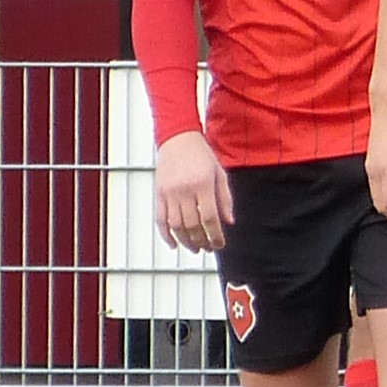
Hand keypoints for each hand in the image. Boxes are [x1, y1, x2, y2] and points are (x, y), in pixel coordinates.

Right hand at [154, 134, 231, 253]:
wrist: (178, 138)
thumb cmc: (201, 155)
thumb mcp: (219, 173)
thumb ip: (225, 198)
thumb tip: (228, 222)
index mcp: (202, 185)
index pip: (210, 218)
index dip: (215, 235)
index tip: (220, 244)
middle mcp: (184, 191)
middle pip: (192, 225)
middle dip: (202, 241)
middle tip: (209, 248)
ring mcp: (169, 193)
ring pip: (176, 226)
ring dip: (186, 242)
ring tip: (195, 248)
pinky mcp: (158, 194)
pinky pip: (160, 220)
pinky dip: (166, 235)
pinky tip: (174, 244)